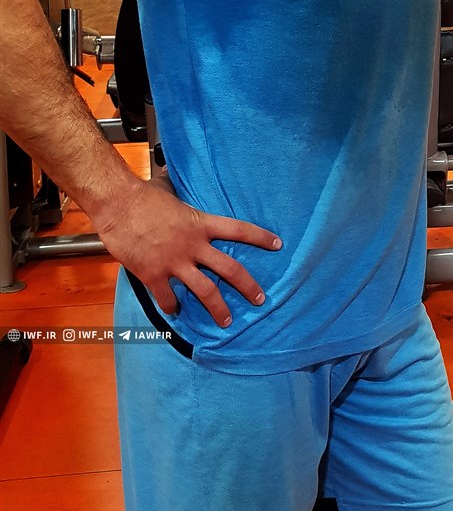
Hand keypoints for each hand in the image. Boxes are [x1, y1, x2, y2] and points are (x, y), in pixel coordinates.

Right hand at [95, 176, 281, 327]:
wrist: (117, 205)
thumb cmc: (142, 196)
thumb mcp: (171, 195)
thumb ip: (181, 203)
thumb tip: (178, 188)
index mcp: (200, 224)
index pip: (238, 230)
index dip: (260, 238)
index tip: (277, 244)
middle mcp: (193, 245)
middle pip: (230, 269)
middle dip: (248, 286)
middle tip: (260, 299)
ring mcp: (175, 262)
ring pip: (205, 291)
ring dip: (218, 308)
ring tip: (226, 321)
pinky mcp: (154, 274)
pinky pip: (168, 297)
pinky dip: (172, 306)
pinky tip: (175, 311)